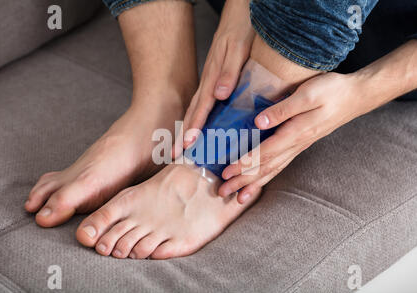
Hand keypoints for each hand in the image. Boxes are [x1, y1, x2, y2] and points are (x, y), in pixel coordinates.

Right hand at [181, 0, 254, 147]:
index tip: (187, 144)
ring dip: (189, 128)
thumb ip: (229, 72)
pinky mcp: (215, 80)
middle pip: (193, 112)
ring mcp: (210, 81)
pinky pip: (204, 103)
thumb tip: (219, 95)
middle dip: (184, 134)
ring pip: (196, 108)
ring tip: (182, 146)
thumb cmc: (241, 29)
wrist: (240, 14)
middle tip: (175, 154)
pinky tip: (200, 127)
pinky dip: (199, 117)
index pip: (202, 107)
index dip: (195, 127)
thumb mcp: (238, 49)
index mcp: (213, 77)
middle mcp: (209, 82)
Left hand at [218, 72, 369, 202]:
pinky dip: (267, 176)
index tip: (226, 172)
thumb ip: (283, 109)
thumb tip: (259, 121)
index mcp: (295, 132)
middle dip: (243, 181)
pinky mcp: (300, 144)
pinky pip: (280, 165)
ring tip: (238, 198)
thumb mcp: (308, 94)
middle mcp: (296, 144)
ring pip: (273, 170)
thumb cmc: (332, 91)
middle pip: (265, 167)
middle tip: (223, 191)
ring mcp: (298, 147)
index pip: (264, 153)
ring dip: (254, 184)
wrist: (355, 97)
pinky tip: (258, 183)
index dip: (244, 163)